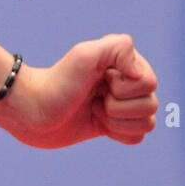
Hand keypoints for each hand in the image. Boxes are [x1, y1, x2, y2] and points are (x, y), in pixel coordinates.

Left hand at [0, 34, 158, 148]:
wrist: (33, 110)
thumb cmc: (57, 82)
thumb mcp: (84, 56)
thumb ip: (118, 49)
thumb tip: (140, 73)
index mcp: (125, 63)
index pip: (149, 83)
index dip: (123, 88)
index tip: (98, 81)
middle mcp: (127, 82)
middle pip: (151, 105)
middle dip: (118, 107)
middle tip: (92, 98)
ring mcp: (122, 105)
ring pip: (148, 123)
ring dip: (117, 121)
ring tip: (93, 110)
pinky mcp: (115, 125)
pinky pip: (138, 137)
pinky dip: (119, 133)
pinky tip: (99, 124)